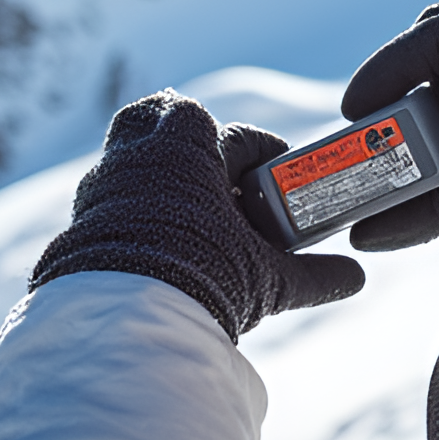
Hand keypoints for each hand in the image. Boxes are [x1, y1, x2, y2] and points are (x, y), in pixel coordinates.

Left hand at [30, 90, 364, 341]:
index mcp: (188, 145)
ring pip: (131, 151)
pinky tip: (153, 237)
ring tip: (187, 208)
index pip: (237, 136)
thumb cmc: (202, 278)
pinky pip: (109, 193)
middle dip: (194, 138)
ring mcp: (105, 180)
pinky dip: (132, 206)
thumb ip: (313, 275)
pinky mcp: (82, 214)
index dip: (265, 152)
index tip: (282, 172)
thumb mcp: (266, 279)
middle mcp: (141, 151)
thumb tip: (356, 279)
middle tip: (221, 177)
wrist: (122, 321)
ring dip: (159, 170)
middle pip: (166, 118)